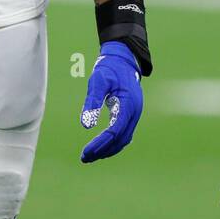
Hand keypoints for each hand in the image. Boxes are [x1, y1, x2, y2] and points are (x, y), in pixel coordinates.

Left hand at [79, 41, 142, 162]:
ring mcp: (134, 115)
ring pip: (123, 140)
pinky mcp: (131, 115)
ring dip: (107, 150)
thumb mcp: (97, 81)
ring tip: (89, 156)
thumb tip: (86, 125)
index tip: (86, 151)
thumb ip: (92, 101)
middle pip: (119, 139)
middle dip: (102, 151)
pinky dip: (113, 144)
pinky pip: (124, 135)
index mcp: (128, 104)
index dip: (100, 143)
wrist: (123, 60)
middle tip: (84, 158)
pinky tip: (100, 147)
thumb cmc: (109, 69)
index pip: (115, 131)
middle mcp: (134, 112)